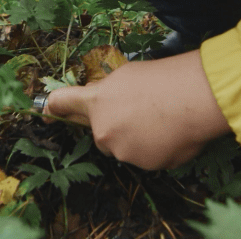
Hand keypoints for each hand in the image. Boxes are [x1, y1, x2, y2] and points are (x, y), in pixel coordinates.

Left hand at [45, 50, 231, 169]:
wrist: (195, 99)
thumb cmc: (165, 80)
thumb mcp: (128, 74)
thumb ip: (108, 91)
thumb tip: (102, 98)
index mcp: (96, 102)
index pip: (63, 103)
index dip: (52, 108)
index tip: (45, 112)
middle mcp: (103, 130)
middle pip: (101, 131)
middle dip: (115, 124)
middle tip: (141, 110)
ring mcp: (121, 150)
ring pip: (124, 146)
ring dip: (138, 137)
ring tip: (163, 120)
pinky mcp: (142, 165)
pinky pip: (145, 157)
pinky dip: (156, 149)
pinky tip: (171, 133)